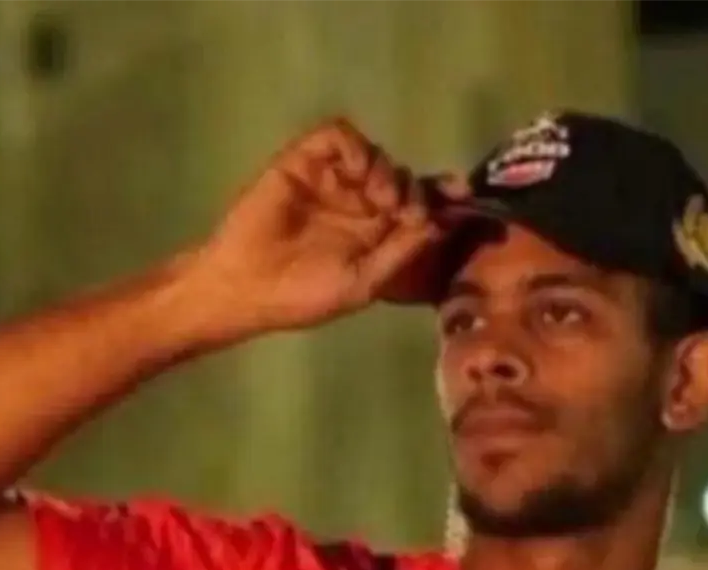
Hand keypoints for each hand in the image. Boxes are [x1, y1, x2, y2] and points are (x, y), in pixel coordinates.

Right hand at [193, 118, 467, 332]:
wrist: (244, 289)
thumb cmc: (300, 296)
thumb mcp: (363, 282)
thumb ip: (401, 252)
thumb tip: (441, 222)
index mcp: (375, 231)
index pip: (417, 202)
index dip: (441, 194)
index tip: (462, 195)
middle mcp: (357, 200)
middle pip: (401, 174)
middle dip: (413, 188)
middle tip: (405, 211)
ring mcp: (330, 179)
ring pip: (373, 153)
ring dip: (386, 170)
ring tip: (381, 199)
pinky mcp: (302, 161)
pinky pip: (337, 136)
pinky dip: (355, 147)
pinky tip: (360, 172)